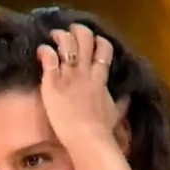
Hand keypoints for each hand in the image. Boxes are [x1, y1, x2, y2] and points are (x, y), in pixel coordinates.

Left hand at [36, 24, 123, 145]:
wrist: (87, 137)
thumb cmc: (101, 129)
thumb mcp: (115, 113)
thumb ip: (121, 103)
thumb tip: (128, 98)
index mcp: (100, 78)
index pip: (104, 50)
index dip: (99, 41)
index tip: (93, 41)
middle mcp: (85, 72)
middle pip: (85, 40)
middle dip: (78, 31)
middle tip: (71, 31)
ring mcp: (68, 75)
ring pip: (66, 44)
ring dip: (60, 36)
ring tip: (55, 35)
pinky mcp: (52, 82)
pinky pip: (48, 58)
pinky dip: (44, 51)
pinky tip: (41, 50)